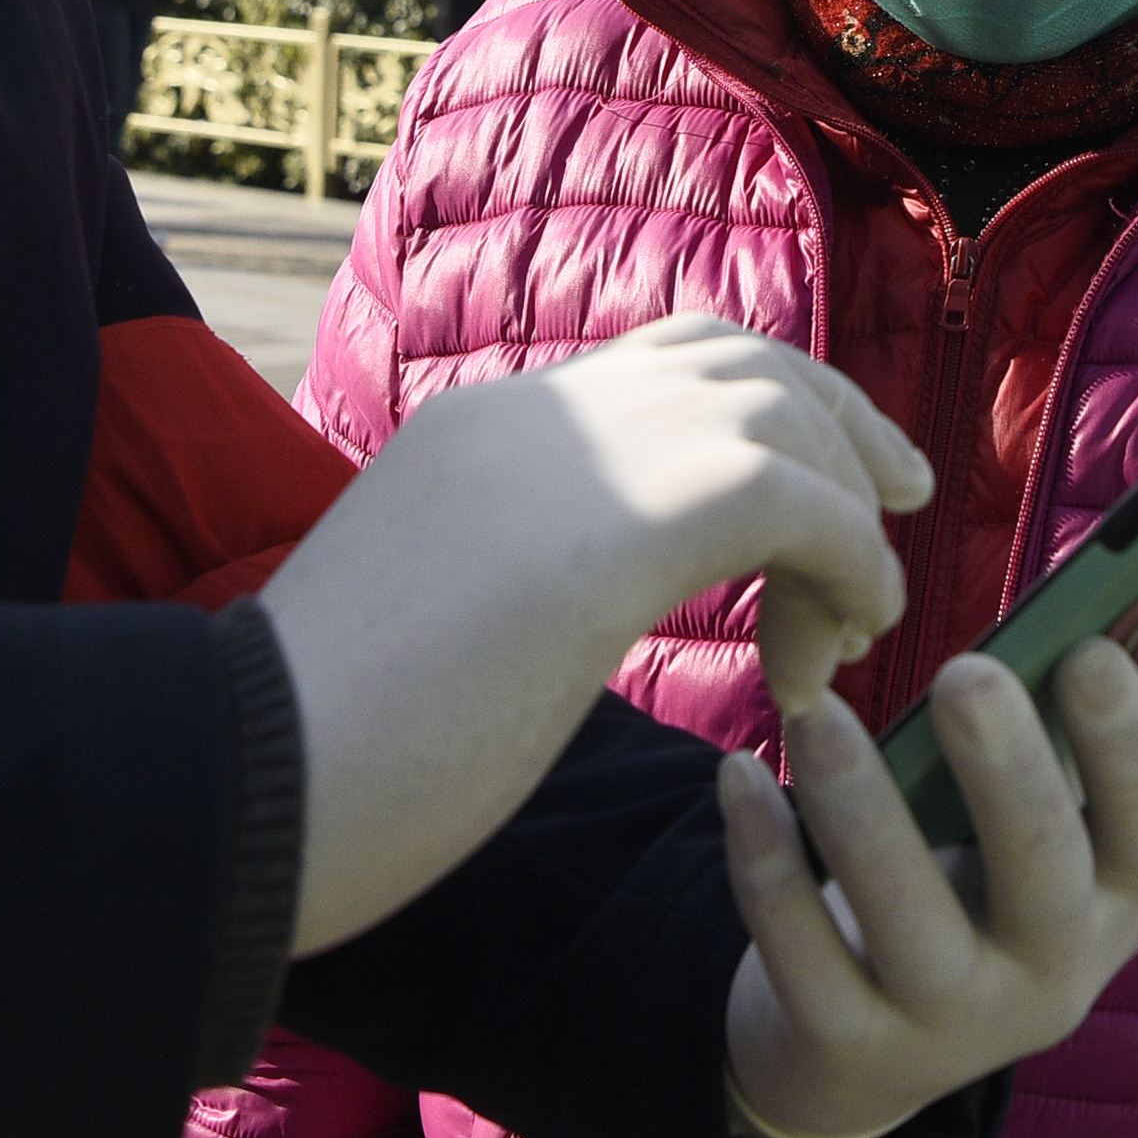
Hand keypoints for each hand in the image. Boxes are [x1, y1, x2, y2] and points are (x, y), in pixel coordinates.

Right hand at [253, 315, 931, 954]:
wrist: (239, 782)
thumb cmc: (313, 762)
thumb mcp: (426, 631)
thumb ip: (501, 588)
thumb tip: (544, 621)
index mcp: (482, 436)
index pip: (657, 368)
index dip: (760, 416)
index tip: (823, 493)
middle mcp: (531, 416)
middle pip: (737, 355)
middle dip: (836, 423)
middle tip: (898, 505)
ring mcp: (571, 455)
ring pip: (778, 408)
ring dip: (845, 504)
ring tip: (863, 613)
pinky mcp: (620, 525)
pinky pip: (798, 498)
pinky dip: (848, 559)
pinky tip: (844, 640)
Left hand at [714, 640, 1137, 1137]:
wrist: (865, 1052)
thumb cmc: (973, 886)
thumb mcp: (1052, 822)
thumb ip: (1109, 715)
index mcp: (1115, 900)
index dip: (1129, 743)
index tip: (1089, 650)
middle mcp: (1051, 975)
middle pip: (1042, 878)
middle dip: (1007, 774)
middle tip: (964, 672)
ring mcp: (949, 1026)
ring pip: (909, 922)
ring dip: (862, 809)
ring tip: (816, 715)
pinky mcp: (848, 1047)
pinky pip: (802, 952)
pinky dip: (767, 863)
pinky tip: (738, 777)